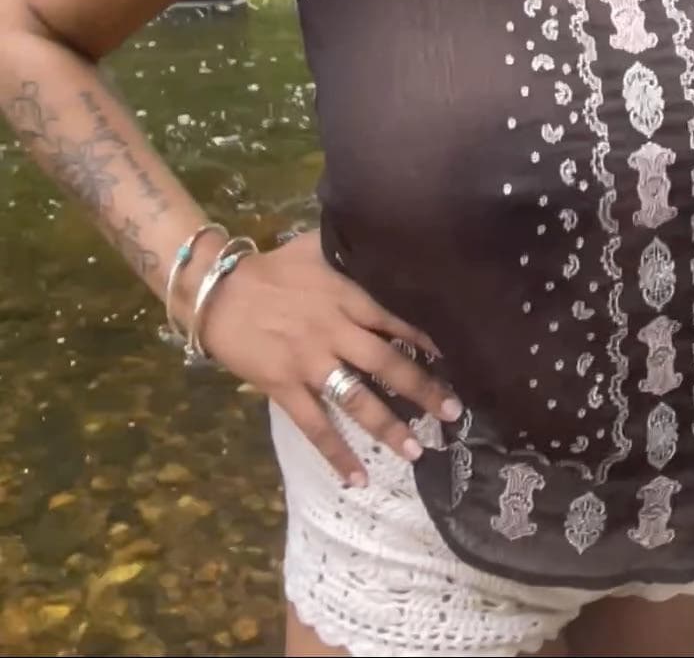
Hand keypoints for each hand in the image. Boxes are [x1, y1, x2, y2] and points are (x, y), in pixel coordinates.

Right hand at [199, 230, 460, 485]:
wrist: (218, 291)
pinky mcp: (284, 387)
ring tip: (417, 450)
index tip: (456, 358)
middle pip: (387, 363)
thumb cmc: (270, 268)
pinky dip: (337, 455)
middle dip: (423, 389)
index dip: (427, 340)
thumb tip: (380, 234)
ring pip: (357, 400)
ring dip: (389, 427)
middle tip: (454, 412)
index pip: (396, 319)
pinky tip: (358, 479)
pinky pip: (315, 426)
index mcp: (346, 296)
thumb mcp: (314, 246)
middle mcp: (334, 331)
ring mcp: (310, 362)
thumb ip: (348, 245)